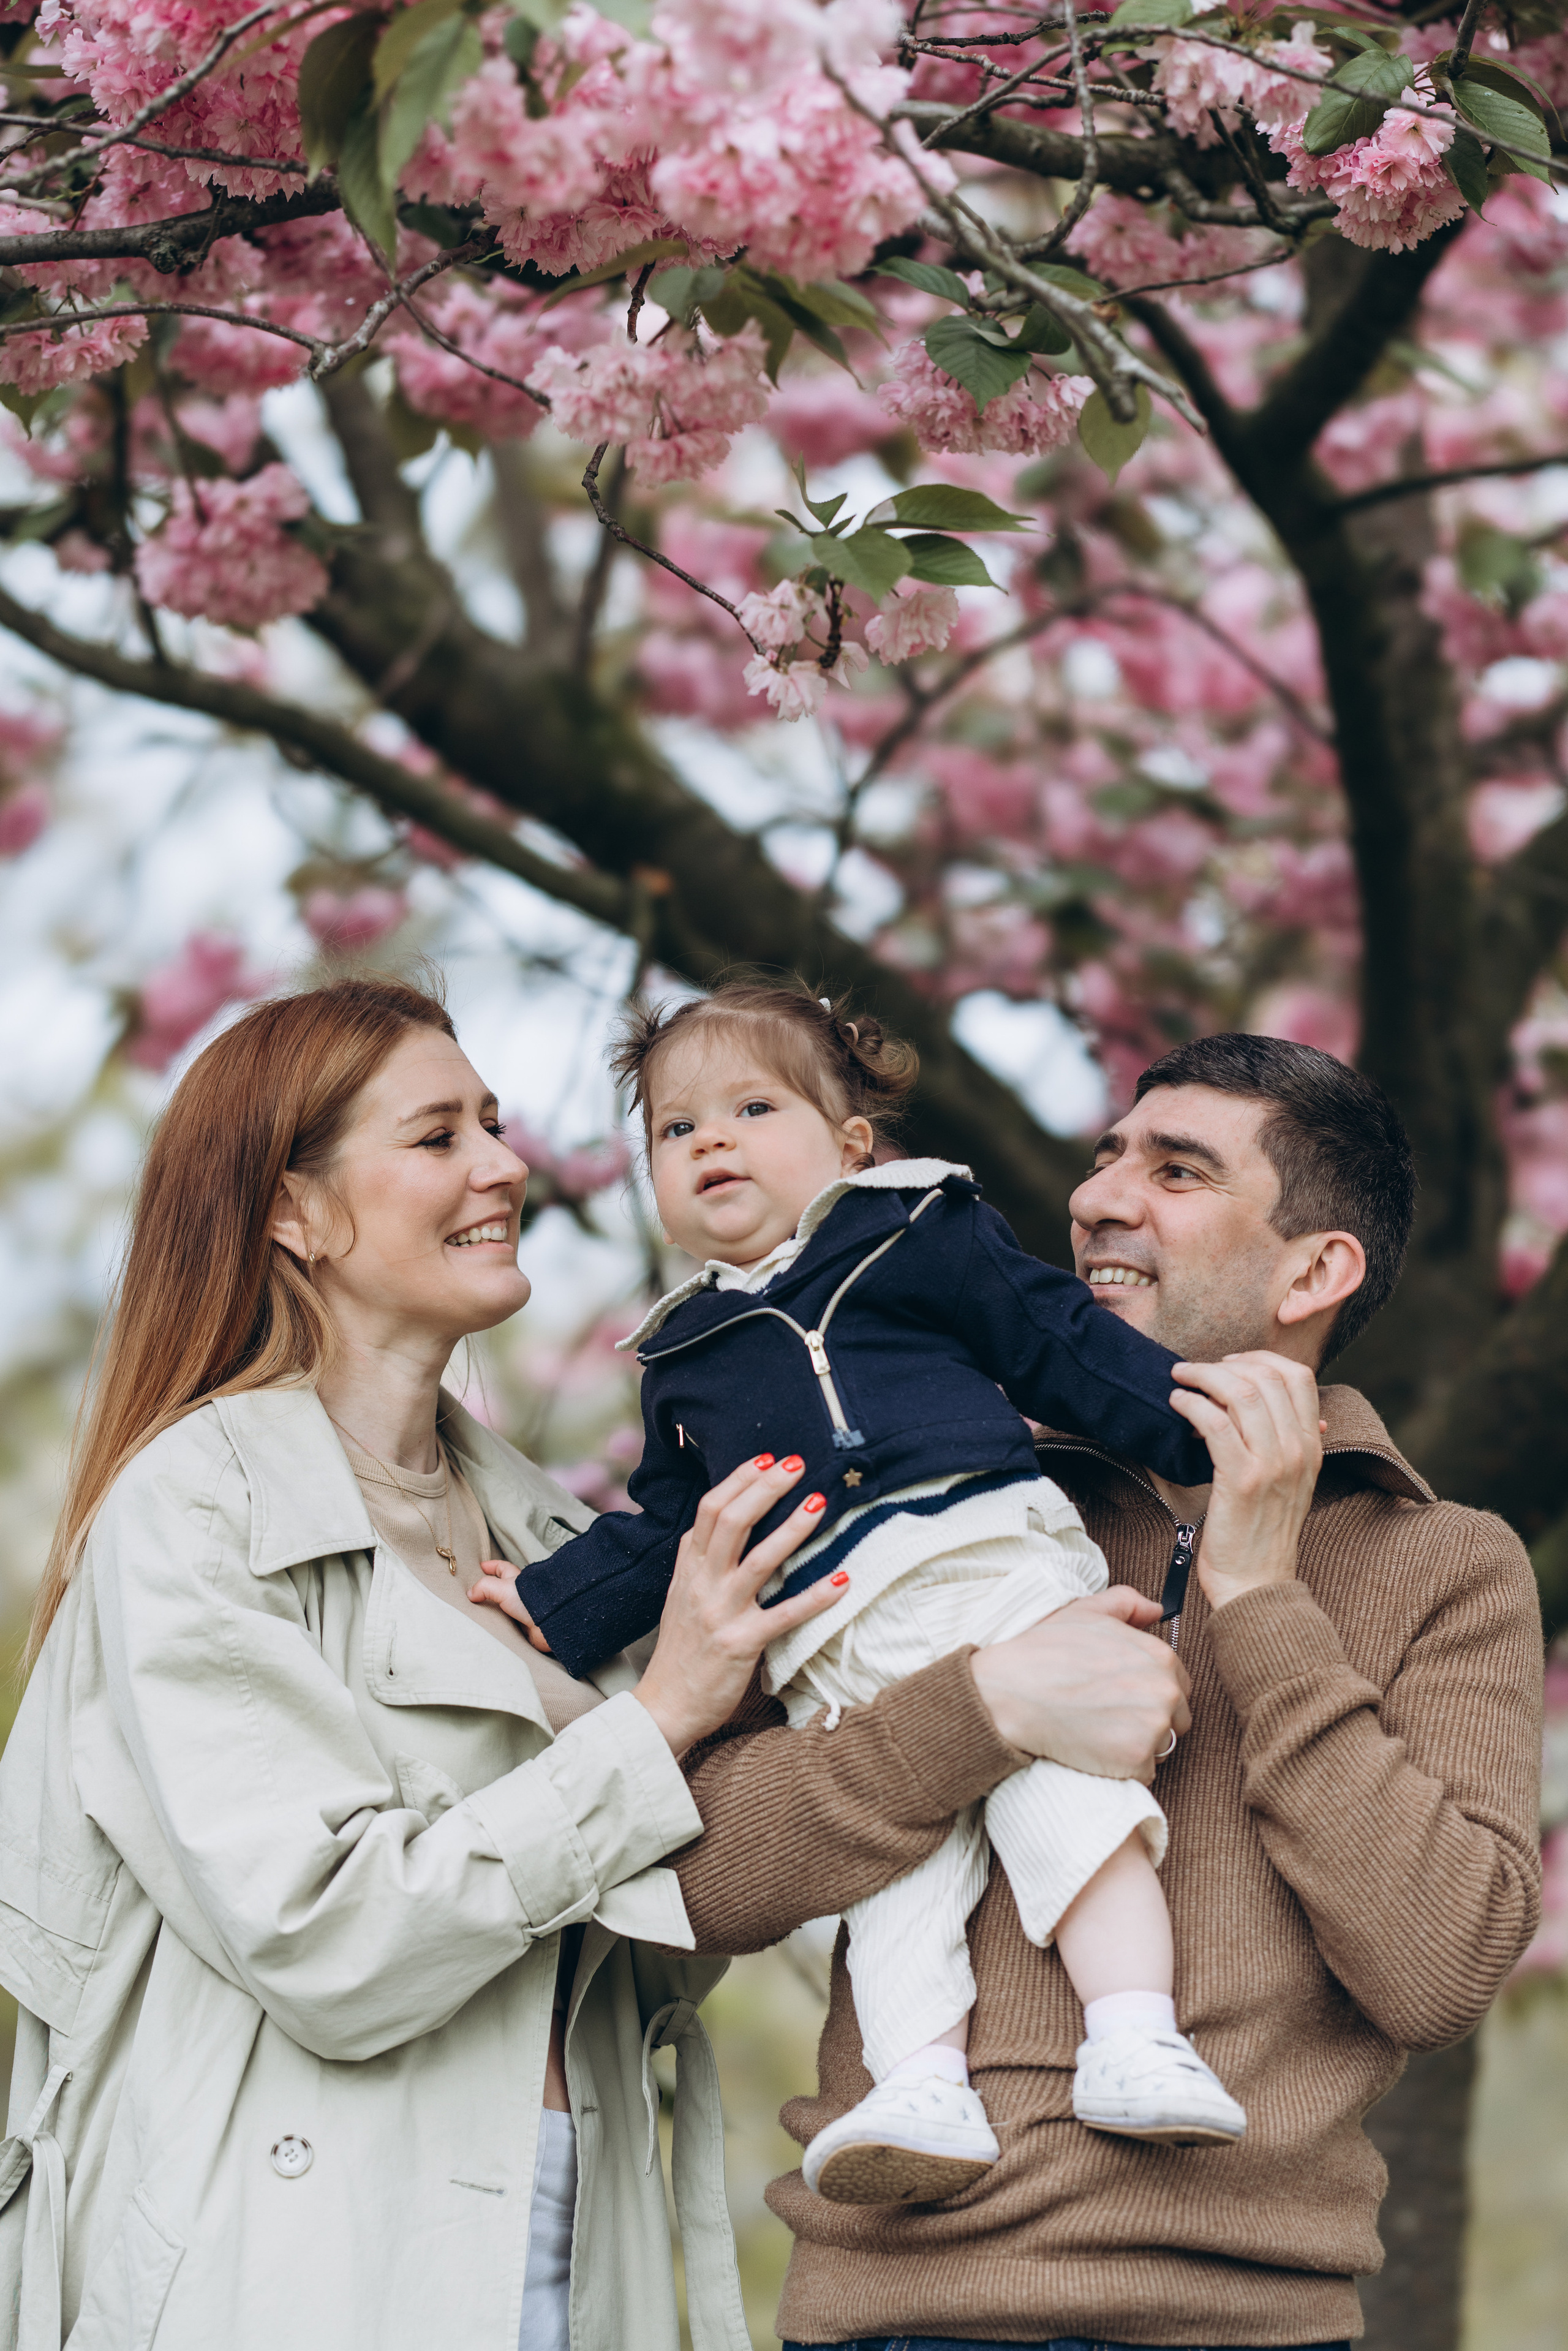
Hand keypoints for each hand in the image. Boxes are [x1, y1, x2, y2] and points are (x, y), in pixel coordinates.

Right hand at [469, 1561, 553, 1653]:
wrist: (548, 1622)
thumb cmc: (530, 1600)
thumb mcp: (503, 1587)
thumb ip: (485, 1587)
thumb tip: (470, 1594)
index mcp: (516, 1580)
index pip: (502, 1568)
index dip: (492, 1566)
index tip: (480, 1566)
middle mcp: (519, 1594)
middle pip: (501, 1589)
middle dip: (489, 1589)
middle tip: (474, 1592)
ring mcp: (521, 1610)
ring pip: (503, 1608)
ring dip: (492, 1611)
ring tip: (476, 1614)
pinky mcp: (522, 1627)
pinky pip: (507, 1626)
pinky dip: (498, 1626)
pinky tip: (489, 1629)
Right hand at [633, 1454, 847, 1759]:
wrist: (664, 1706)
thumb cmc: (682, 1650)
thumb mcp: (682, 1595)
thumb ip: (702, 1560)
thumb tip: (728, 1522)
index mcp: (688, 1568)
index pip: (710, 1510)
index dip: (739, 1479)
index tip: (767, 1457)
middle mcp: (701, 1583)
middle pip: (732, 1521)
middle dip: (765, 1487)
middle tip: (797, 1463)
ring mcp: (720, 1612)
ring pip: (759, 1559)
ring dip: (792, 1528)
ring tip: (821, 1502)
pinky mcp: (742, 1644)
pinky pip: (784, 1615)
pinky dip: (815, 1596)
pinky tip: (842, 1580)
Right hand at [971, 1587, 1190, 1784]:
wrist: (1012, 1692)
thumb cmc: (1045, 1650)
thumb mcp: (1086, 1611)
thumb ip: (1128, 1603)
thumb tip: (1157, 1610)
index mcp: (1161, 1656)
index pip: (1179, 1684)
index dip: (1150, 1690)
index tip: (1122, 1694)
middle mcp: (1165, 1692)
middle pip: (1177, 1718)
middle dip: (1150, 1718)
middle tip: (1109, 1714)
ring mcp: (1153, 1729)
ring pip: (1162, 1746)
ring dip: (1139, 1744)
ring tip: (1100, 1730)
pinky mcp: (1136, 1762)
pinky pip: (1144, 1773)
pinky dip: (1123, 1767)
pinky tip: (1095, 1749)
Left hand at [1169, 1350, 1322, 1610]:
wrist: (1256, 1584)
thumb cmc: (1259, 1532)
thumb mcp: (1286, 1481)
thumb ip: (1281, 1441)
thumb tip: (1258, 1401)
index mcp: (1312, 1446)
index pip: (1299, 1377)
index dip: (1260, 1359)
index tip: (1230, 1363)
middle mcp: (1299, 1450)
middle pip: (1267, 1377)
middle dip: (1224, 1364)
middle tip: (1195, 1370)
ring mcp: (1273, 1464)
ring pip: (1241, 1393)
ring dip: (1203, 1377)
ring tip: (1180, 1379)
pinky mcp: (1241, 1480)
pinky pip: (1214, 1423)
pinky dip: (1191, 1404)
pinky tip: (1176, 1404)